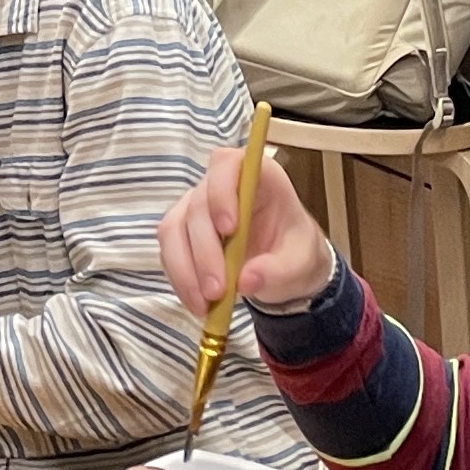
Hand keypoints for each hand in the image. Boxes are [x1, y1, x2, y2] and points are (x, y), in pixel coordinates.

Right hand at [158, 143, 337, 314]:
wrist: (283, 267)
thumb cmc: (293, 252)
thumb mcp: (300, 264)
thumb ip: (278, 271)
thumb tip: (246, 281)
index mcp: (258, 177)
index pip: (228, 165)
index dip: (222, 191)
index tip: (229, 228)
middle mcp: (221, 186)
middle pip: (198, 207)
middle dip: (205, 252)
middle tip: (217, 291)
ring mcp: (196, 207)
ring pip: (174, 230)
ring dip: (186, 270)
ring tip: (205, 304)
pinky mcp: (182, 231)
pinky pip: (169, 251)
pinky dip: (180, 279)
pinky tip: (197, 302)